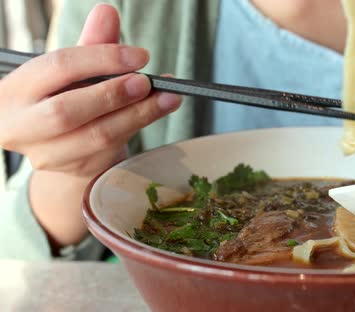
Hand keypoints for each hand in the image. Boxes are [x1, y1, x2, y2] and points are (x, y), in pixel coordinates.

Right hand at [0, 4, 181, 248]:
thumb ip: (91, 44)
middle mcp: (21, 126)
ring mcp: (46, 154)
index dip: (102, 58)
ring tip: (167, 98)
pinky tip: (157, 111)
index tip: (139, 55)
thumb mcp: (71, 70)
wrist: (57, 145)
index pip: (58, 67)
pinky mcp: (74, 169)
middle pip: (67, 111)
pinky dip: (138, 128)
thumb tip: (107, 13)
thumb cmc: (63, 97)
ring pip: (96, 136)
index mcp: (14, 91)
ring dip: (138, 115)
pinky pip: (112, 150)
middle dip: (113, 94)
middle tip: (147, 81)